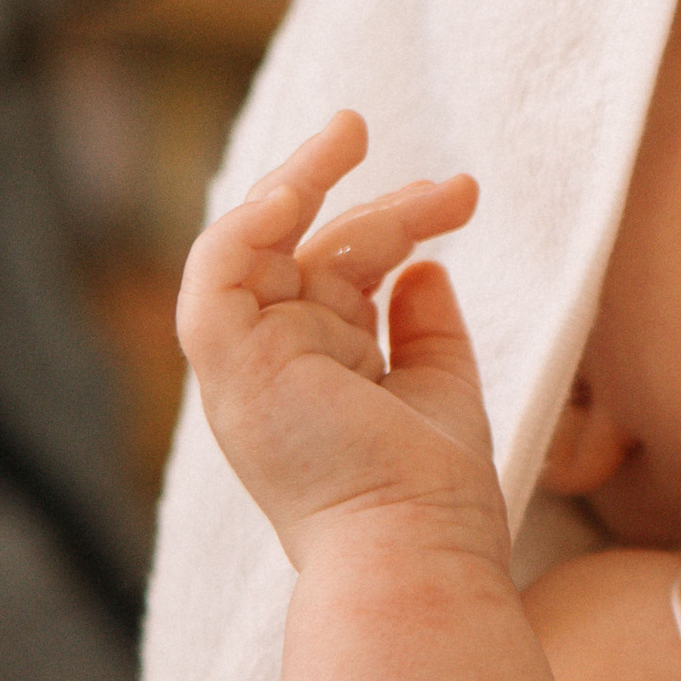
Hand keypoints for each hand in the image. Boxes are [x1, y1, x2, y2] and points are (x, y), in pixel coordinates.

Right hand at [176, 111, 499, 568]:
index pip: (344, 268)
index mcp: (321, 369)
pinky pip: (216, 274)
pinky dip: (248, 225)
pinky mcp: (229, 366)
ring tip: (350, 131)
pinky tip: (300, 191)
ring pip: (258, 244)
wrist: (416, 550)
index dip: (399, 220)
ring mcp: (247, 365)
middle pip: (311, 249)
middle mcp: (278, 363)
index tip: (463, 195)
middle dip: (369, 196)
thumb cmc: (433, 494)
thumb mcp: (441, 387)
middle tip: (433, 164)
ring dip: (298, 180)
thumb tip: (425, 269)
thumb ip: (427, 329)